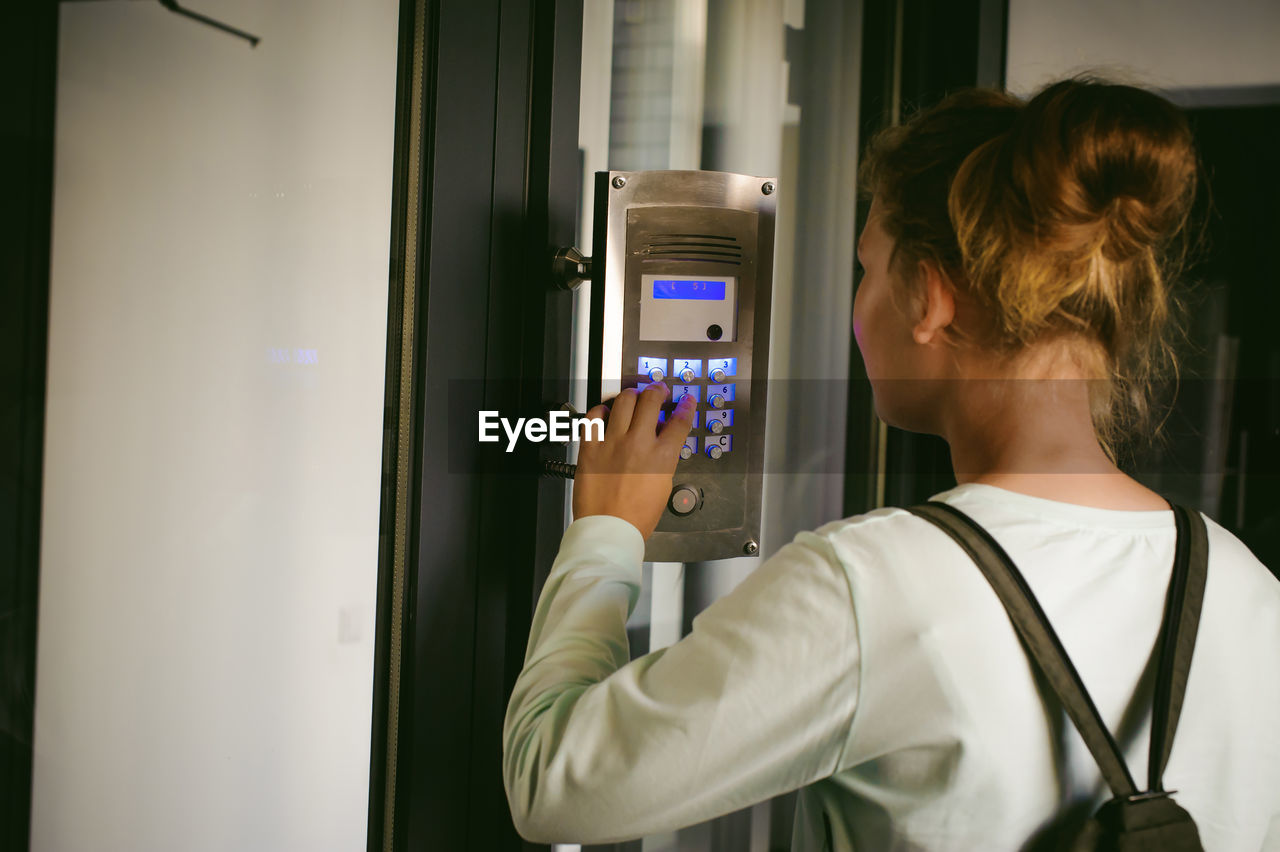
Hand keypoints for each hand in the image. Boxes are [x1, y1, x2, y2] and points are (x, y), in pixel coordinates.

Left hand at [572, 382, 696, 538]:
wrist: (609, 530)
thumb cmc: (636, 517)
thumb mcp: (663, 486)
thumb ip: (663, 459)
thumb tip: (661, 443)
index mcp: (661, 457)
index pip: (679, 421)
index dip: (685, 406)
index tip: (685, 401)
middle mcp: (638, 444)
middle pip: (651, 401)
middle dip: (657, 390)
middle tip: (658, 390)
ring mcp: (613, 443)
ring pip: (623, 401)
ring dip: (632, 394)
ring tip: (633, 396)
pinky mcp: (591, 448)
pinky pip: (594, 417)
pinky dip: (600, 410)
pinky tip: (605, 413)